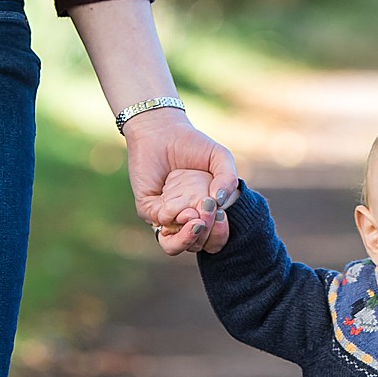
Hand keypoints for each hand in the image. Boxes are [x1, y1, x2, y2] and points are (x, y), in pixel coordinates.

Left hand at [125, 109, 236, 254]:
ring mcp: (166, 216)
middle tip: (210, 211)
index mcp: (205, 213)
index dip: (220, 234)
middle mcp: (185, 219)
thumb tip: (220, 203)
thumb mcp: (220, 158)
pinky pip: (161, 225)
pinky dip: (174, 218)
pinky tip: (184, 208)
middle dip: (207, 234)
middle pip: (198, 246)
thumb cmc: (192, 144)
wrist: (161, 130)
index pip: (214, 240)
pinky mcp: (149, 209)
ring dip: (190, 237)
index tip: (223, 215)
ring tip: (197, 220)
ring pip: (175, 246)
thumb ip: (228, 178)